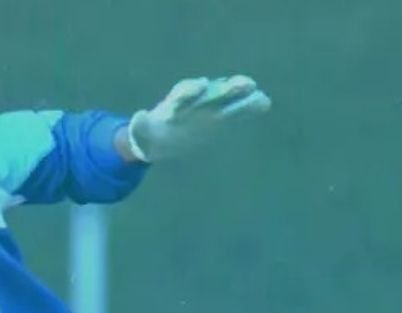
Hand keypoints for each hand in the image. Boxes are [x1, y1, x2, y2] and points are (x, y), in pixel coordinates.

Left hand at [125, 75, 271, 161]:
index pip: (183, 92)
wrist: (160, 139)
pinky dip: (248, 107)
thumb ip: (140, 127)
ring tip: (258, 94)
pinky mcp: (220, 118)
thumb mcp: (141, 134)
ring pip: (226, 97)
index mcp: (174, 103)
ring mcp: (209, 107)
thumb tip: (137, 118)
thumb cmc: (150, 135)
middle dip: (224, 88)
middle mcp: (193, 100)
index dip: (190, 90)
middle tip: (242, 83)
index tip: (200, 86)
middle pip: (210, 91)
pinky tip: (264, 103)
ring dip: (240, 94)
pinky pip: (236, 112)